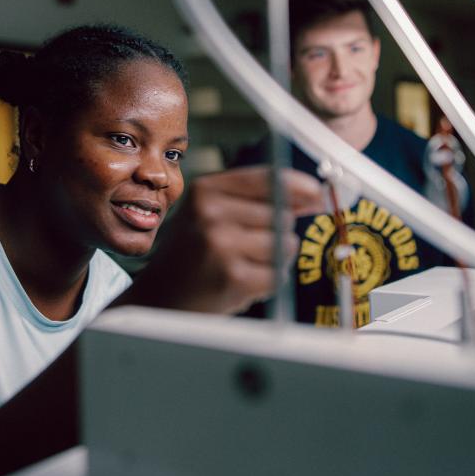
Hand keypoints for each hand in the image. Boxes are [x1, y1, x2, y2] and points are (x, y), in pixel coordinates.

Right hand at [129, 166, 321, 313]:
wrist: (159, 298)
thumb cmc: (192, 253)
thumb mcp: (209, 212)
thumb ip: (255, 199)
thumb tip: (313, 195)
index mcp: (205, 190)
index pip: (268, 178)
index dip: (299, 186)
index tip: (315, 194)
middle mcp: (211, 212)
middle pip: (282, 214)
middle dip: (278, 232)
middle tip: (246, 248)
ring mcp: (221, 245)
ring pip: (285, 244)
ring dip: (275, 259)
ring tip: (244, 265)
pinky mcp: (233, 278)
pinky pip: (278, 274)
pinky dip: (268, 282)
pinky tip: (243, 282)